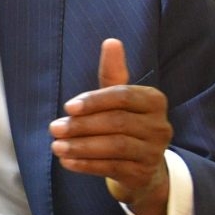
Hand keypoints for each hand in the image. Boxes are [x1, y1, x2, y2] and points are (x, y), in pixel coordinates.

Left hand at [52, 39, 170, 214]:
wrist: (140, 168)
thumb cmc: (124, 124)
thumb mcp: (119, 99)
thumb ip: (113, 74)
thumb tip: (111, 41)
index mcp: (154, 100)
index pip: (123, 96)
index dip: (94, 101)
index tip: (68, 107)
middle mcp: (160, 126)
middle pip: (117, 123)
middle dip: (82, 126)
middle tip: (54, 128)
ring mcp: (154, 151)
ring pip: (115, 147)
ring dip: (81, 146)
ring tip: (56, 146)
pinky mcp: (143, 173)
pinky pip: (112, 167)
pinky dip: (86, 164)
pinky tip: (67, 161)